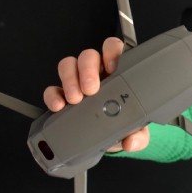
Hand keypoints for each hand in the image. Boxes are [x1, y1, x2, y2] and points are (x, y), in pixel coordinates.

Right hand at [42, 37, 149, 151]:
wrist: (105, 142)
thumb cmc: (123, 127)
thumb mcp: (135, 131)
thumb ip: (139, 135)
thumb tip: (132, 141)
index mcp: (118, 75)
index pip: (114, 50)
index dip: (112, 52)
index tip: (112, 67)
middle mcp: (97, 74)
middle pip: (89, 56)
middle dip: (88, 69)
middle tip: (91, 89)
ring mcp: (77, 82)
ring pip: (69, 65)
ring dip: (70, 79)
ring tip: (75, 99)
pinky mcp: (61, 95)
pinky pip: (52, 88)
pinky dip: (53, 96)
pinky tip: (58, 106)